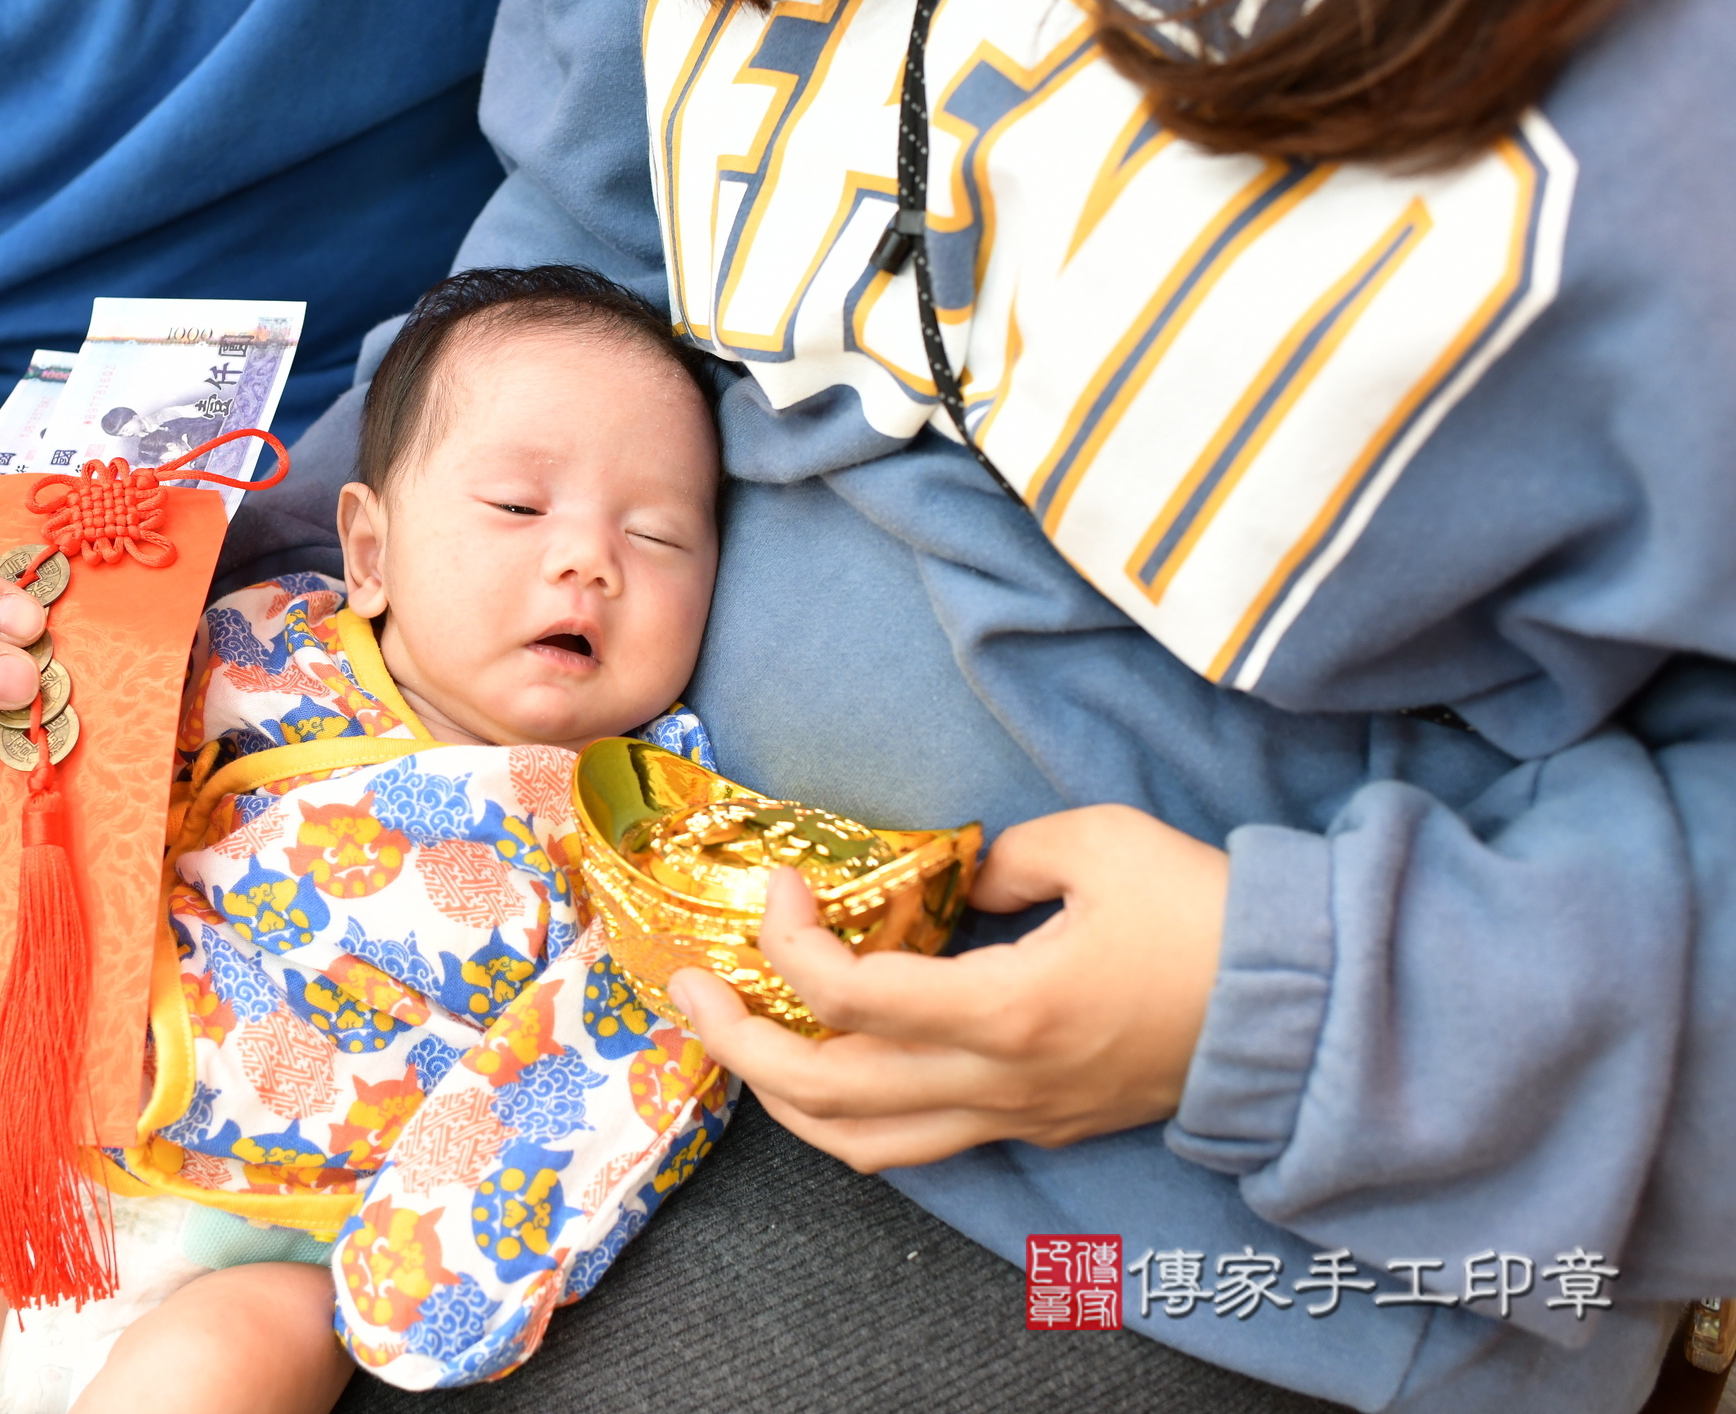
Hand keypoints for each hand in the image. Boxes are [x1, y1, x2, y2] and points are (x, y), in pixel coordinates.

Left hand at [668, 804, 1227, 1172]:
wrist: (1299, 1011)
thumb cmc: (1205, 915)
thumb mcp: (1099, 845)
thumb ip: (1001, 858)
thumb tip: (945, 876)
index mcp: (1006, 1010)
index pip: (850, 996)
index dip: (790, 942)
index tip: (781, 887)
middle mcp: (997, 1083)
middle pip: (826, 1094)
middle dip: (739, 1042)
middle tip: (690, 988)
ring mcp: (1013, 1117)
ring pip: (861, 1143)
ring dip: (781, 1097)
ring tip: (734, 1041)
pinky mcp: (1032, 1126)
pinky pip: (913, 1145)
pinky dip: (846, 1115)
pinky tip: (821, 1069)